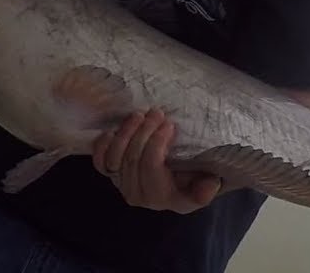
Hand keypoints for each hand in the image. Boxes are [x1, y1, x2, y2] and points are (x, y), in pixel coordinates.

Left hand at [91, 108, 221, 213]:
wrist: (176, 181)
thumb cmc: (192, 179)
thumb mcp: (205, 184)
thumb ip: (206, 187)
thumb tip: (209, 185)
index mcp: (161, 197)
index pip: (151, 166)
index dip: (157, 142)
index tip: (170, 124)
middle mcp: (137, 195)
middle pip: (132, 158)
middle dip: (144, 131)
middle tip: (157, 112)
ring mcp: (121, 184)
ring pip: (114, 157)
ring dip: (126, 132)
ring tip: (139, 115)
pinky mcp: (110, 175)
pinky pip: (99, 162)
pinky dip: (103, 145)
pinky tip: (113, 130)